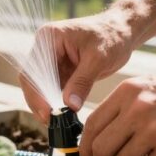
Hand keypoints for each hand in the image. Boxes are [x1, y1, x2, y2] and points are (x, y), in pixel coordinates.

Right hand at [19, 9, 135, 123]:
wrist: (123, 31)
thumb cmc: (112, 36)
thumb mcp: (98, 59)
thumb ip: (82, 81)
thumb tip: (69, 106)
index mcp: (48, 38)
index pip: (33, 71)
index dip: (36, 94)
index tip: (47, 113)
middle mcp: (45, 49)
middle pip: (32, 81)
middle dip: (40, 103)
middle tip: (51, 123)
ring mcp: (52, 61)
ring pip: (41, 89)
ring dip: (48, 105)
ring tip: (58, 124)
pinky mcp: (61, 71)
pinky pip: (54, 91)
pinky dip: (57, 104)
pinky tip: (65, 117)